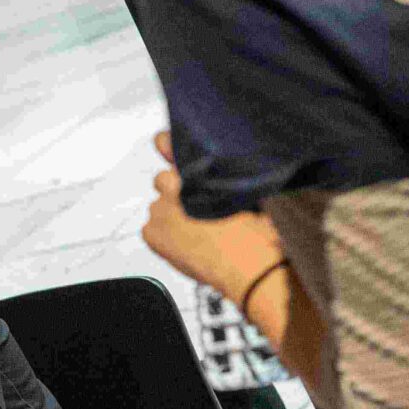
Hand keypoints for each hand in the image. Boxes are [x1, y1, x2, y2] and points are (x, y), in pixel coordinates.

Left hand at [141, 133, 283, 304]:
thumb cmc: (258, 232)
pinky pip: (150, 230)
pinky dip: (161, 237)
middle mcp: (177, 183)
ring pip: (157, 205)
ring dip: (169, 214)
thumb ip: (226, 178)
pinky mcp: (152, 232)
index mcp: (201, 168)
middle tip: (193, 210)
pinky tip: (183, 245)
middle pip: (162, 179)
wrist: (250, 265)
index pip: (167, 143)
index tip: (165, 147)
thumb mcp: (248, 193)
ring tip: (192, 232)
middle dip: (174, 191)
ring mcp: (161, 208)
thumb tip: (219, 176)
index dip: (167, 146)